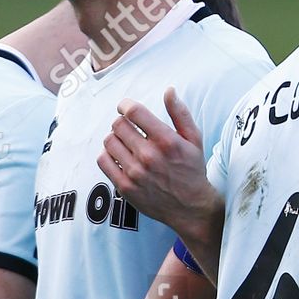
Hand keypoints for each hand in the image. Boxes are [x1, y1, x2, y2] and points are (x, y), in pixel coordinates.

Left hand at [97, 87, 219, 235]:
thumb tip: (169, 90)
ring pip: (109, 141)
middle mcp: (149, 156)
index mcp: (167, 141)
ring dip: (115, 137)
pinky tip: (119, 156)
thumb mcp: (194, 140)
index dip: (126, 105)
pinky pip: (103, 160)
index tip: (126, 107)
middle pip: (118, 124)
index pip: (134, 112)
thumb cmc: (192, 170)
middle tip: (129, 127)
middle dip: (122, 122)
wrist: (190, 208)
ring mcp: (135, 173)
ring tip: (125, 142)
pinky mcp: (125, 187)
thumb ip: (180, 113)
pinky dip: (108, 154)